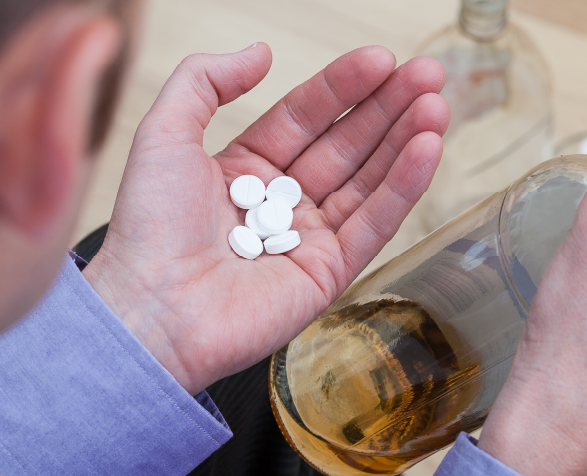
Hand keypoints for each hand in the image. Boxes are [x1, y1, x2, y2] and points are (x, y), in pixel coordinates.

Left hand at [84, 45, 448, 394]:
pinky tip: (427, 150)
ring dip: (406, 141)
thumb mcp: (164, 134)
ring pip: (369, 180)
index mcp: (247, 169)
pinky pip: (375, 223)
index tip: (380, 59)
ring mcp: (310, 238)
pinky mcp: (330, 273)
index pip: (307, 116)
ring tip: (437, 105)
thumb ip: (205, 82)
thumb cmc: (148, 231)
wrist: (151, 312)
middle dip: (389, 107)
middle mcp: (284, 202)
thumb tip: (260, 51)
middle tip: (428, 73)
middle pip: (348, 144)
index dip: (344, 86)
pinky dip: (403, 187)